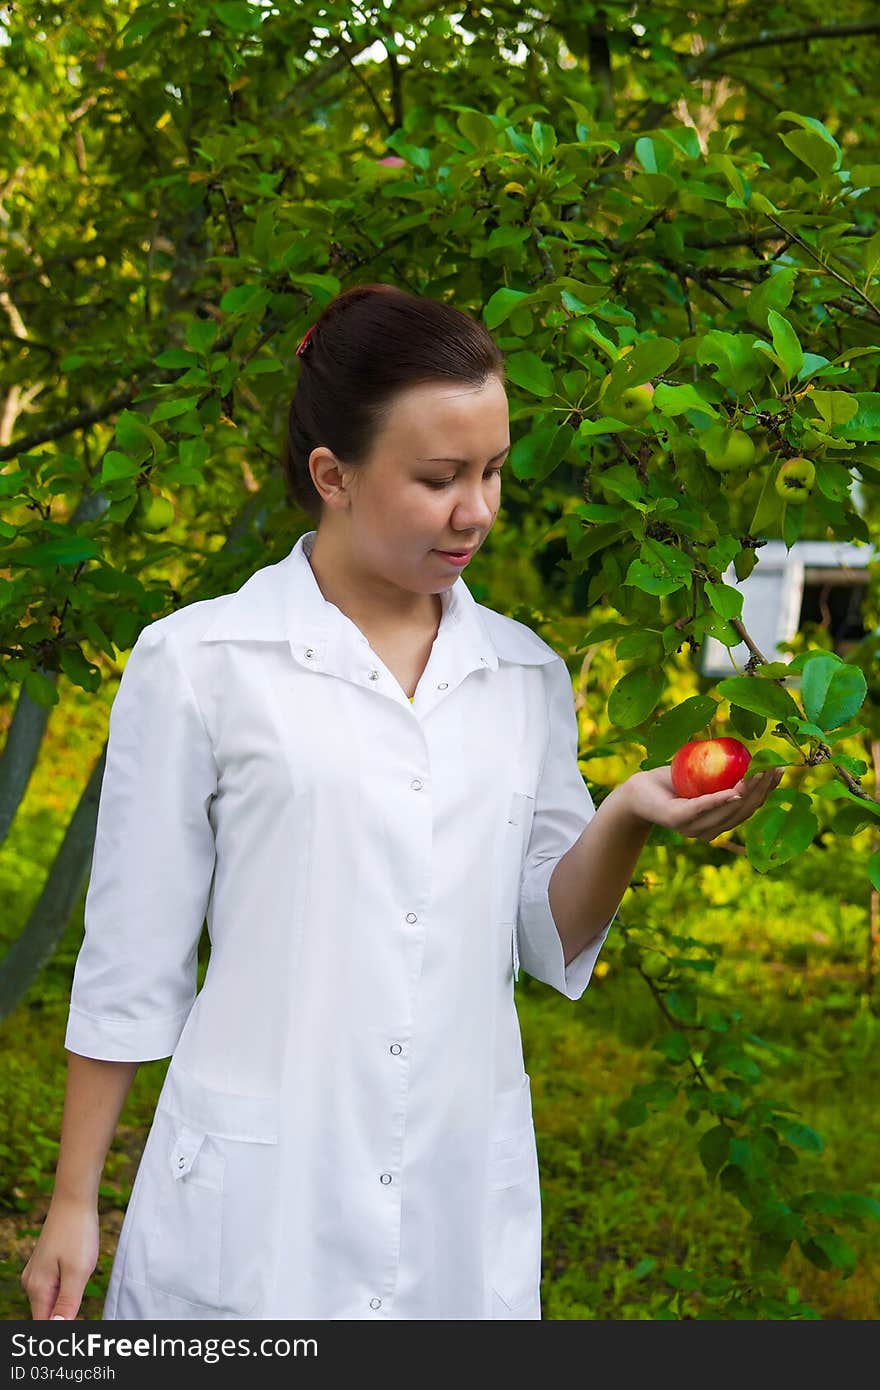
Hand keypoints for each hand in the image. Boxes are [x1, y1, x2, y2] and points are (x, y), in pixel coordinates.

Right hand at [20, 1195, 98, 1319]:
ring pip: (51, 1301)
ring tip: (81, 1280)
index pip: (44, 1324)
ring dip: (67, 1301)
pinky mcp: (45, 1265)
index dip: (60, 1329)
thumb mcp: (78, 1271)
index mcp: (38, 1288)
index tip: (77, 1321)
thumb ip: (67, 1304)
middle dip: (65, 1316)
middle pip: (46, 1315)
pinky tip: (78, 1274)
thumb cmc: (77, 1232)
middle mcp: (32, 1283)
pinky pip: (54, 1287)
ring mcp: (37, 1273)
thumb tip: (57, 1330)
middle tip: (82, 1298)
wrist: (74, 1200)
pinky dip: (66, 1288)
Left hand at [622, 765, 783, 841]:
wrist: (636, 791)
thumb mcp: (701, 777)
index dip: (766, 791)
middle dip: (762, 791)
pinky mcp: (677, 819)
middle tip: (774, 769)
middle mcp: (708, 831)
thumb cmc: (670, 782)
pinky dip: (720, 799)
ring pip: (727, 811)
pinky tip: (736, 789)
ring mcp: (692, 828)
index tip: (779, 771)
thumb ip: (722, 774)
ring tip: (760, 773)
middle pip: (742, 811)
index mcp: (717, 823)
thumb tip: (750, 755)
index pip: (748, 809)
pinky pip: (702, 807)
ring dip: (747, 793)